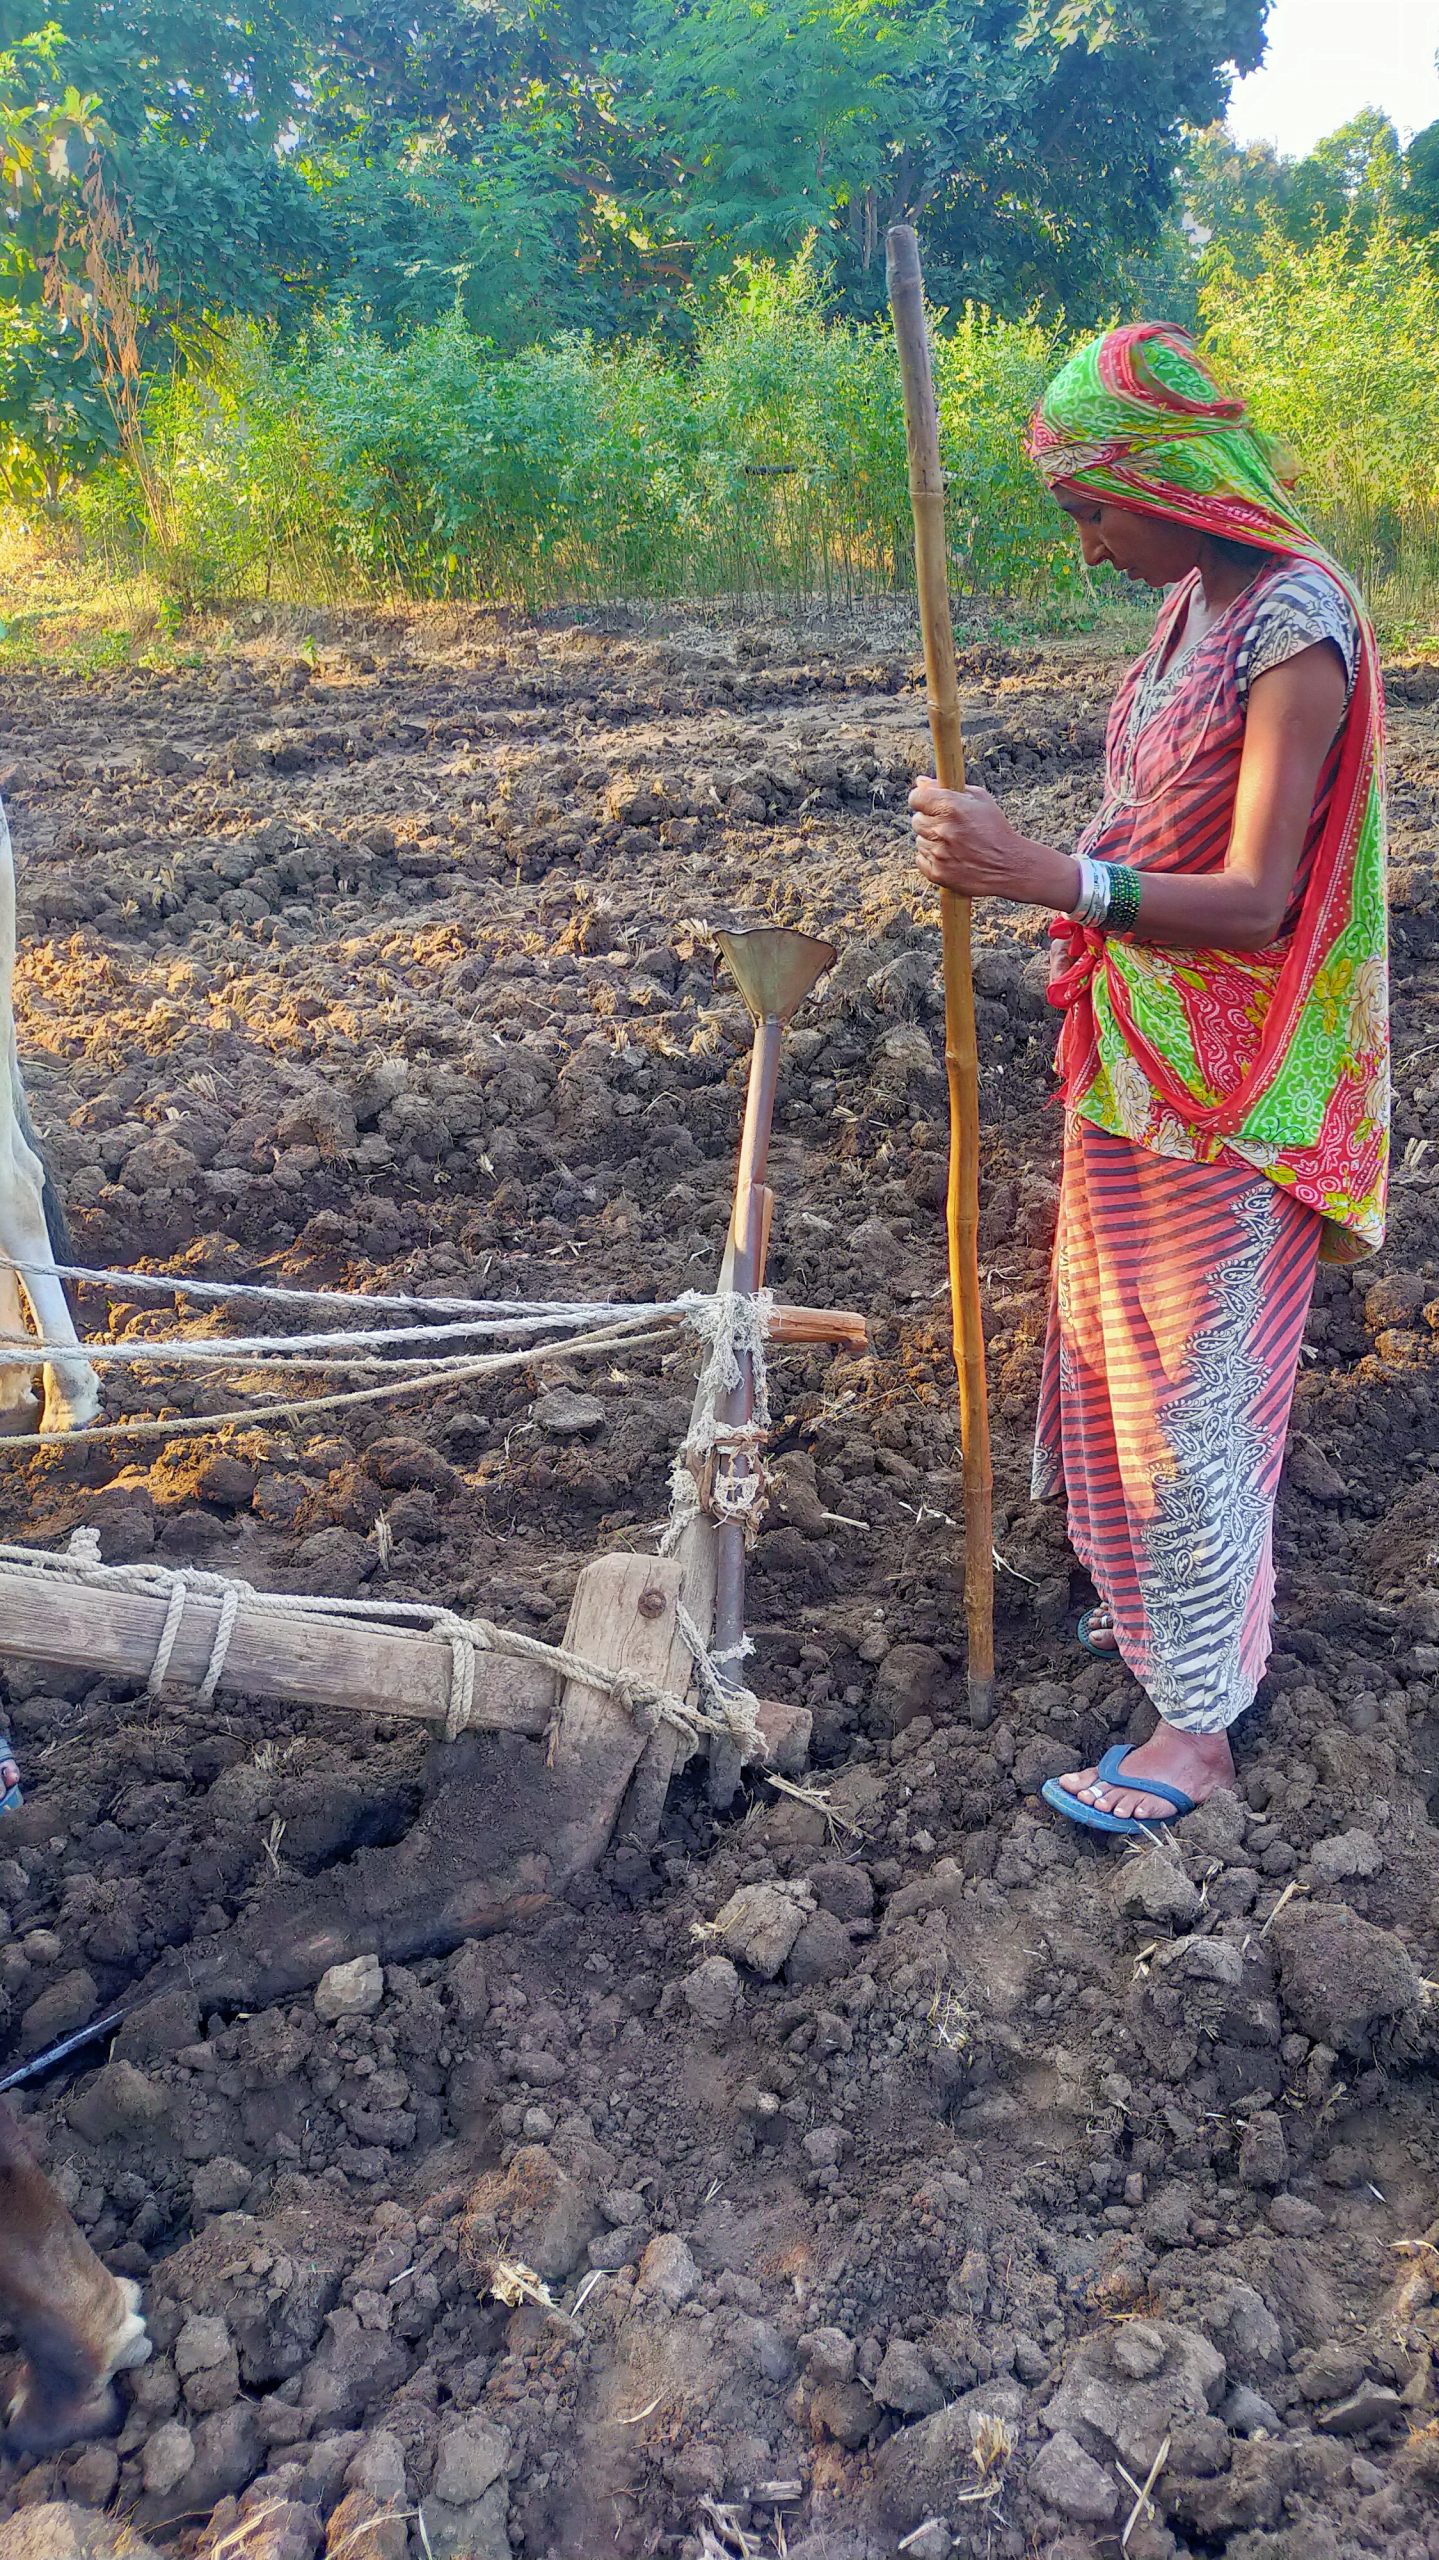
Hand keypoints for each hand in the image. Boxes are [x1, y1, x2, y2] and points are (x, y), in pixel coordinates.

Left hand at [908, 776, 1074, 909]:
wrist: (1009, 866)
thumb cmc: (995, 829)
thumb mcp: (980, 800)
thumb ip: (948, 787)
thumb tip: (920, 781)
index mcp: (951, 807)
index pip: (916, 797)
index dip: (921, 799)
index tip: (928, 803)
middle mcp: (942, 830)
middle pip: (916, 820)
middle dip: (930, 820)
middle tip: (949, 826)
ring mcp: (938, 853)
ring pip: (920, 840)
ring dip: (932, 840)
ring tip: (954, 843)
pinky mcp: (937, 873)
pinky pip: (921, 859)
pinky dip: (932, 858)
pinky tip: (950, 856)